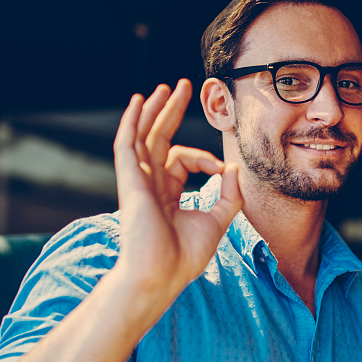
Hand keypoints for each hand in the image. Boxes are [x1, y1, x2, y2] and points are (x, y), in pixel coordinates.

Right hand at [112, 79, 242, 303]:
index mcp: (167, 194)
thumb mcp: (217, 221)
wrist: (160, 275)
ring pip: (145, 136)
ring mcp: (137, 182)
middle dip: (172, 112)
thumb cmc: (184, 257)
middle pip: (160, 139)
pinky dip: (132, 122)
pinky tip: (140, 102)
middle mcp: (150, 185)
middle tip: (183, 86)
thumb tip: (234, 168)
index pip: (184, 161)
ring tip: (166, 87)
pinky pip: (127, 144)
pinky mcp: (129, 181)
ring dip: (155, 110)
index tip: (221, 172)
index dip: (206, 160)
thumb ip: (228, 196)